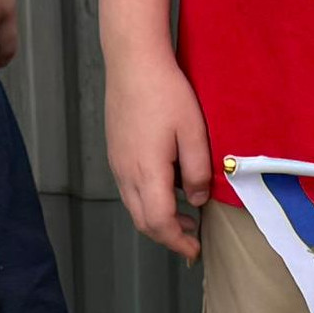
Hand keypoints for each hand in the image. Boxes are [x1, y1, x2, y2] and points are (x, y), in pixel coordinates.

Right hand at [105, 46, 211, 263]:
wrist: (133, 62)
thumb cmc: (166, 92)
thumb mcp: (194, 133)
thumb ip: (198, 172)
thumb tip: (197, 201)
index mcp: (147, 171)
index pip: (159, 223)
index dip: (178, 242)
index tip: (195, 250)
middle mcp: (126, 173)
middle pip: (143, 222)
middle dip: (168, 237)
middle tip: (193, 239)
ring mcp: (117, 164)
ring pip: (134, 207)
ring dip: (157, 220)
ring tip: (185, 217)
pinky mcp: (115, 153)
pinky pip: (129, 190)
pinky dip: (148, 202)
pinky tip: (167, 190)